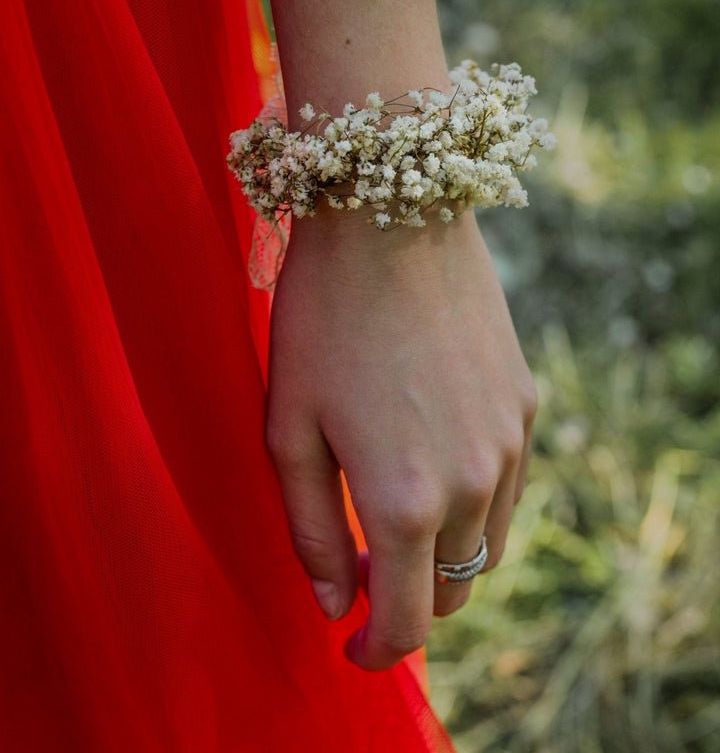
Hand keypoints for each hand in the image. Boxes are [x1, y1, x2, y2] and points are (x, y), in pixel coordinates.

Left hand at [266, 207, 536, 670]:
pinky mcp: (525, 403)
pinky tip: (434, 463)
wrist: (393, 217)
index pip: (407, 622)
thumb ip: (311, 529)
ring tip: (398, 521)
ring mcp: (508, 442)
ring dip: (446, 555)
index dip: (378, 650)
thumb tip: (335, 601)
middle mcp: (471, 483)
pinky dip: (474, 503)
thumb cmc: (322, 319)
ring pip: (488, 541)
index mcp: (403, 501)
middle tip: (366, 576)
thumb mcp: (289, 428)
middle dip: (410, 601)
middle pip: (454, 589)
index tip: (352, 644)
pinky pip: (507, 484)